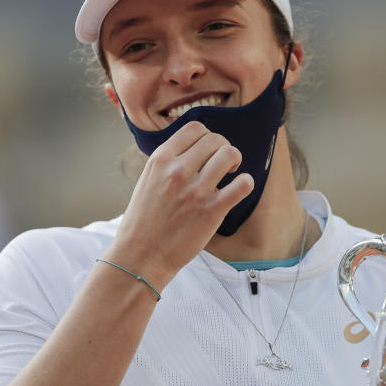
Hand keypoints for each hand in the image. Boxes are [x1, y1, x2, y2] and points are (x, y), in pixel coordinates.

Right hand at [106, 121, 252, 287]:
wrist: (140, 256)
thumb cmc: (143, 221)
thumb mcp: (147, 181)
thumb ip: (168, 163)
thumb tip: (192, 149)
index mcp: (160, 160)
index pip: (195, 128)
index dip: (208, 136)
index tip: (209, 150)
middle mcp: (177, 171)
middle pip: (215, 139)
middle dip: (223, 147)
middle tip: (223, 163)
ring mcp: (195, 191)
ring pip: (229, 155)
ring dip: (235, 161)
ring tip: (231, 172)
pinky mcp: (211, 212)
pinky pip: (242, 185)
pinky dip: (246, 183)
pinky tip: (239, 188)